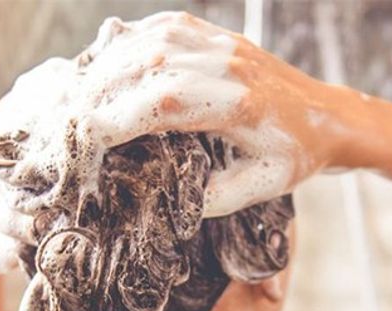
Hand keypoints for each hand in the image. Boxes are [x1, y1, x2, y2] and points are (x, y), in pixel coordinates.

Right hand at [0, 12, 345, 221]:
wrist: (326, 116)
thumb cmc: (293, 156)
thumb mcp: (259, 189)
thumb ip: (210, 198)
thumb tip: (158, 201)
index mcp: (236, 104)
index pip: (160, 102)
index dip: (114, 120)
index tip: (83, 144)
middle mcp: (225, 65)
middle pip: (142, 67)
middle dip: (96, 94)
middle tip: (65, 124)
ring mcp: (218, 43)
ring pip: (145, 43)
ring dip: (104, 68)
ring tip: (75, 98)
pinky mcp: (212, 34)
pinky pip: (158, 27)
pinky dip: (124, 46)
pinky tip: (104, 66)